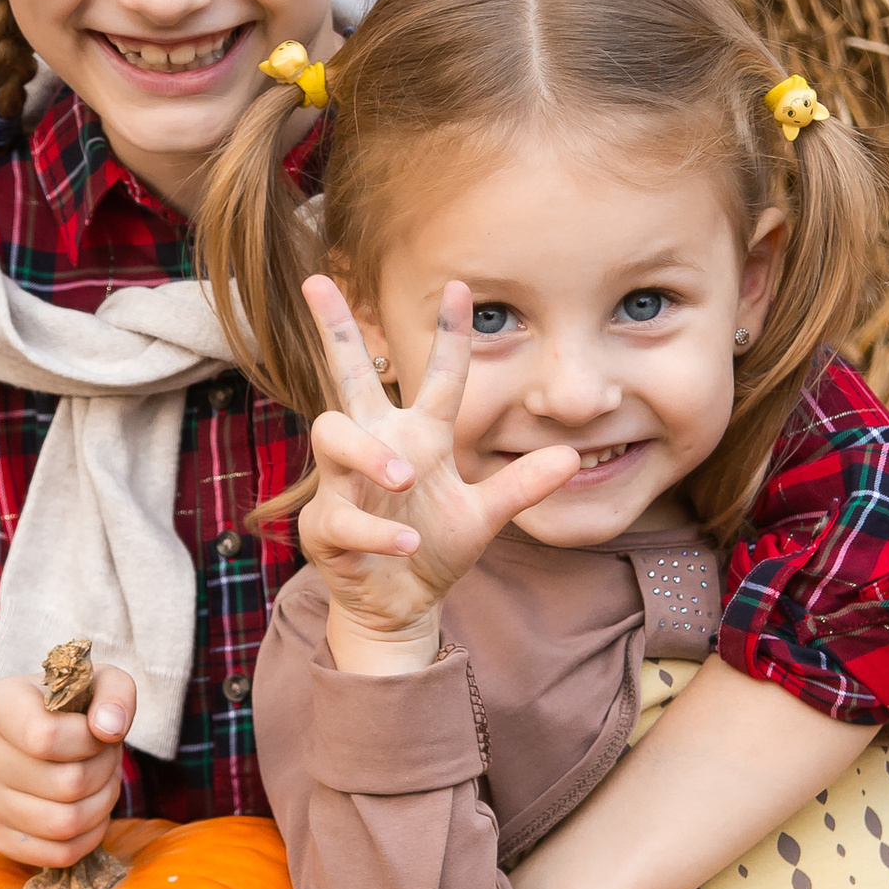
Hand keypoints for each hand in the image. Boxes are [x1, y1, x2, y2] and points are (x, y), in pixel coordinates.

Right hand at [0, 661, 134, 867]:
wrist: (37, 732)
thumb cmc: (70, 706)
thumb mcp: (98, 682)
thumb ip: (114, 693)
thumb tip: (110, 728)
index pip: (47, 739)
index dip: (90, 741)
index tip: (98, 731)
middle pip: (66, 784)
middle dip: (105, 772)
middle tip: (107, 758)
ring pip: (64, 823)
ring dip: (101, 805)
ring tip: (100, 782)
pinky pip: (56, 854)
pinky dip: (88, 837)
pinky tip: (90, 811)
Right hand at [300, 276, 579, 670]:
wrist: (400, 606)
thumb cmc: (434, 548)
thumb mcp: (486, 517)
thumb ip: (521, 485)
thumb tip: (571, 456)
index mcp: (417, 436)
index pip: (434, 376)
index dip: (448, 334)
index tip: (460, 286)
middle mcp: (377, 446)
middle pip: (345, 375)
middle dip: (332, 328)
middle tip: (317, 281)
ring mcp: (343, 482)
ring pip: (333, 436)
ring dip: (370, 454)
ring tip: (405, 477)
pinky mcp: (325, 524)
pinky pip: (343, 514)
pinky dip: (378, 529)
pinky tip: (408, 542)